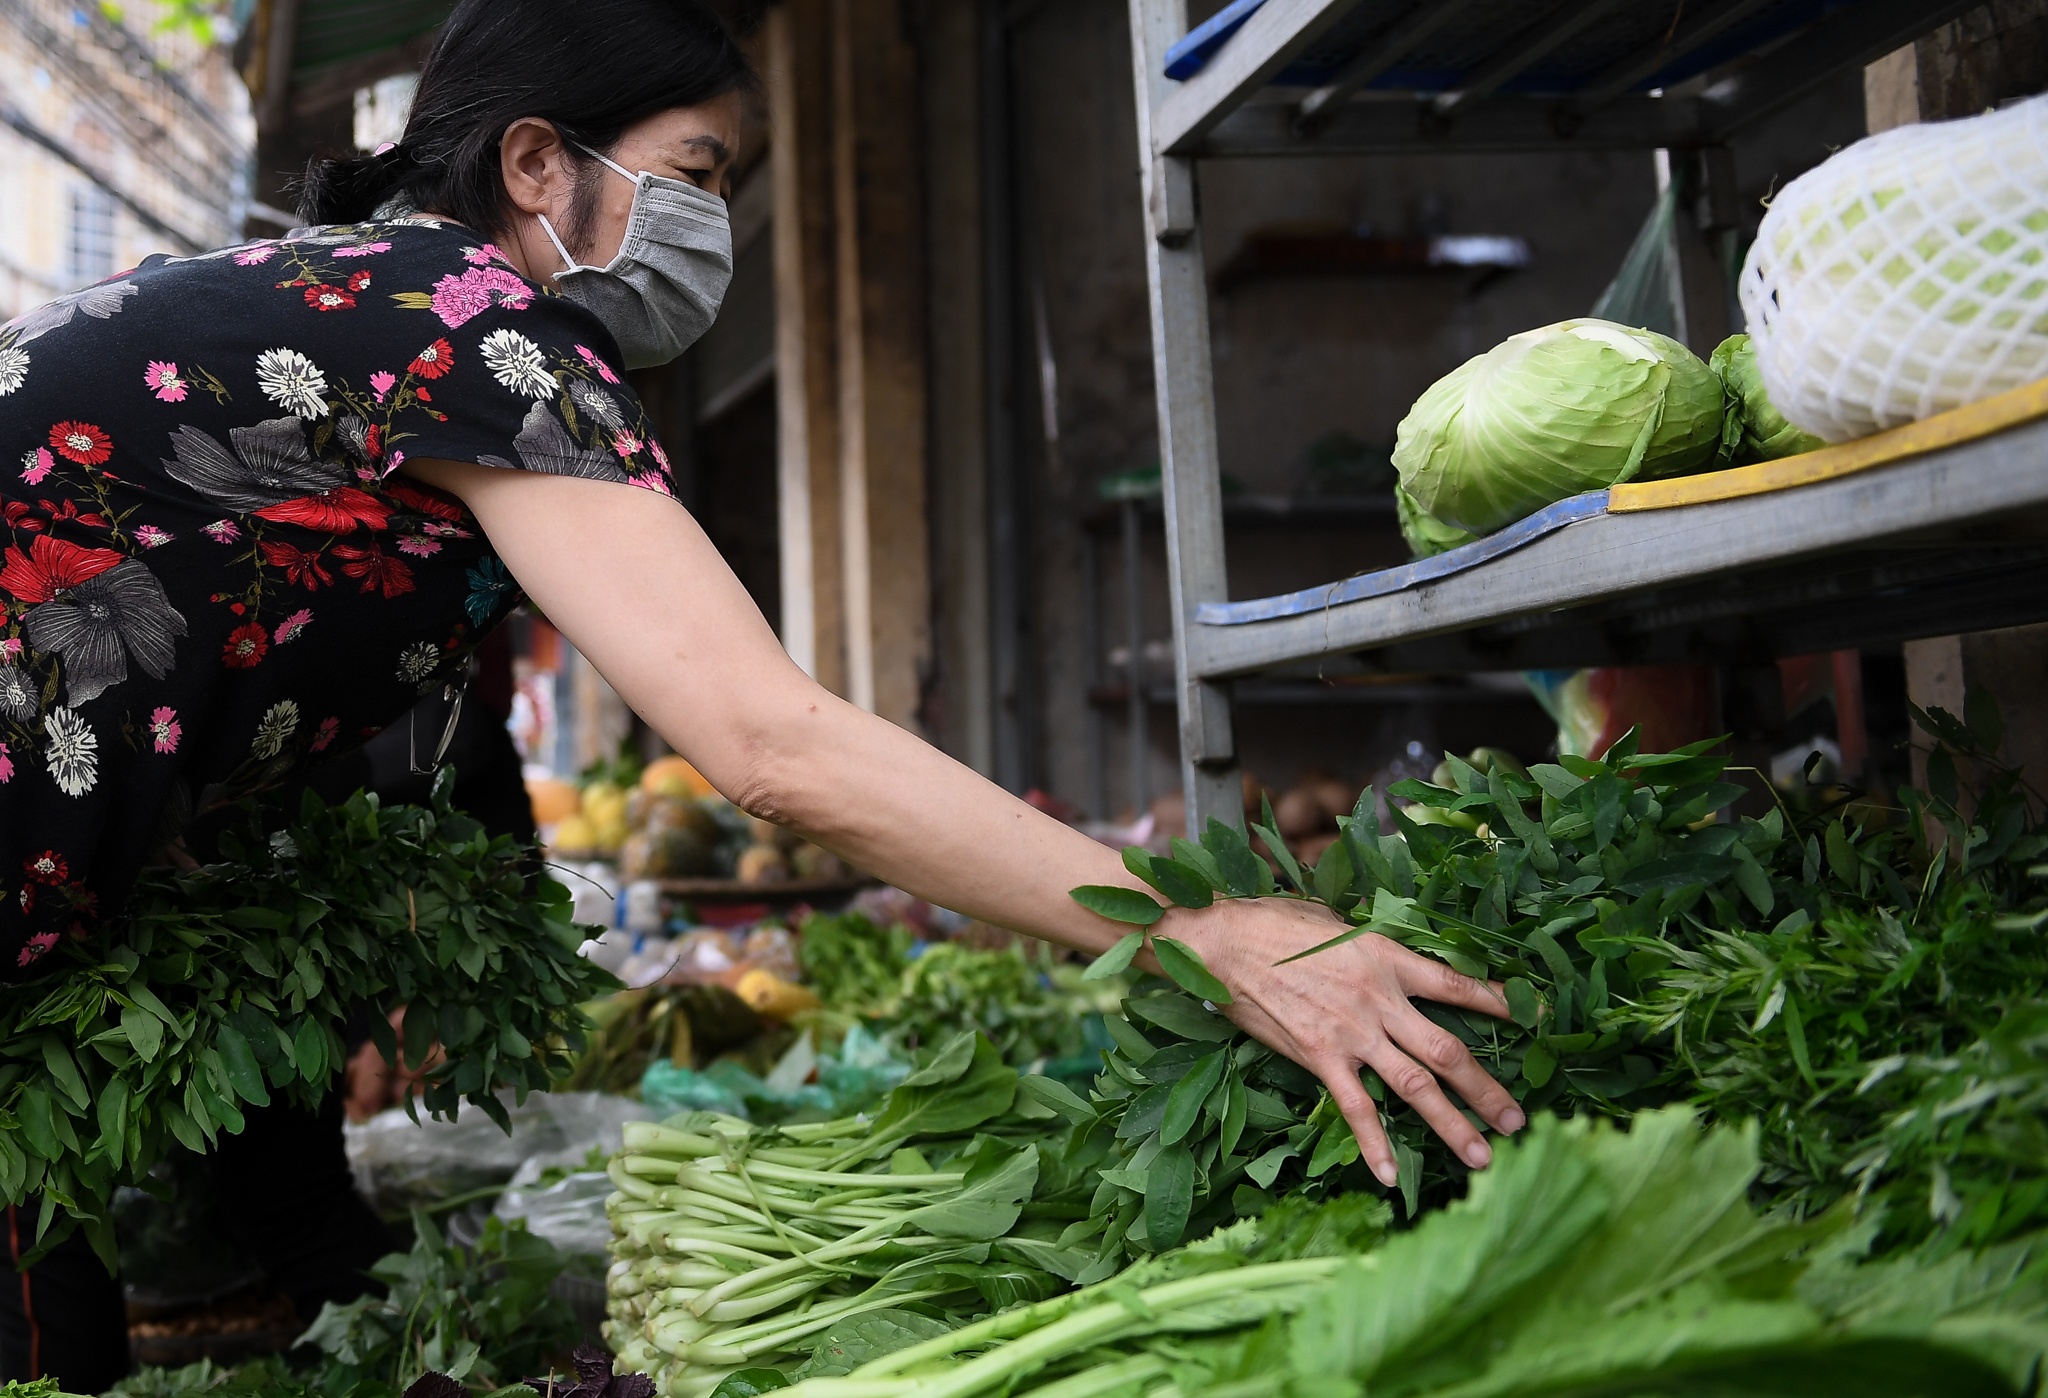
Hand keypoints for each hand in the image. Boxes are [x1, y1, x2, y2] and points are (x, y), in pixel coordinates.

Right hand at [1157, 898, 1524, 1185]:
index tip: (1531, 1018)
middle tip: (1518, 1120)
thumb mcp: (1336, 923)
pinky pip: (1354, 1108)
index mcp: (1387, 957)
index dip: (1495, 1003)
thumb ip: (1371, 948)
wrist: (1222, 941)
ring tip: (1483, 1155)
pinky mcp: (1319, 1056)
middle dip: (1486, 1089)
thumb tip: (1391, 961)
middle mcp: (1379, 999)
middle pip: (1447, 1050)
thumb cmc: (1274, 922)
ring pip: (1415, 1085)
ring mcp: (1351, 1033)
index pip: (1455, 984)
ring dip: (1452, 1123)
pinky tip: (1391, 1175)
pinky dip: (1374, 1144)